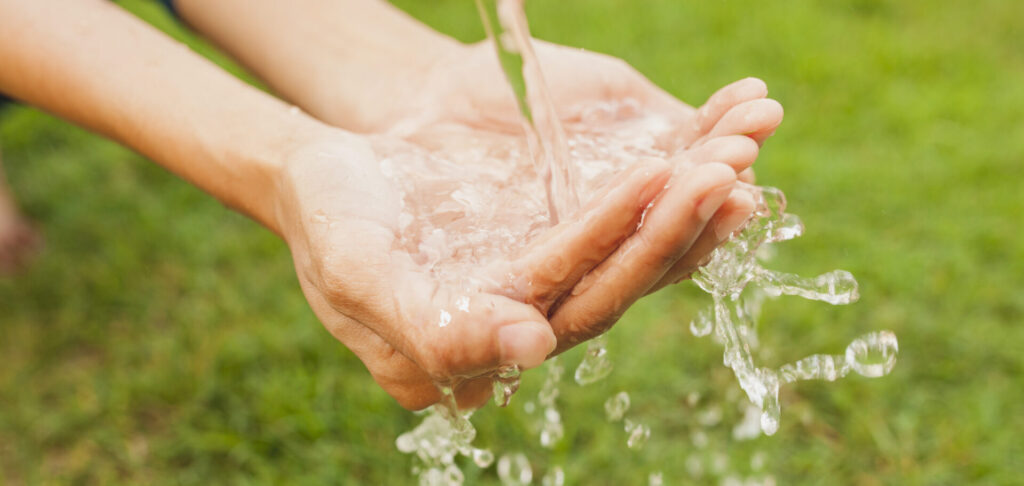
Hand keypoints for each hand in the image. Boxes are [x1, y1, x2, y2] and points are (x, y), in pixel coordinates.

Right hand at [340, 41, 784, 350]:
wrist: (324, 166)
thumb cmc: (328, 223)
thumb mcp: (360, 274)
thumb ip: (435, 328)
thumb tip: (530, 350)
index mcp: (494, 338)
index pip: (573, 306)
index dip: (619, 252)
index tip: (662, 187)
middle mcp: (536, 306)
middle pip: (624, 274)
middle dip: (673, 220)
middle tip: (723, 167)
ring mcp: (555, 259)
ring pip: (640, 234)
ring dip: (693, 189)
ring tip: (743, 140)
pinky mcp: (565, 214)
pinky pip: (635, 192)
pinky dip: (681, 151)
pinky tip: (727, 117)